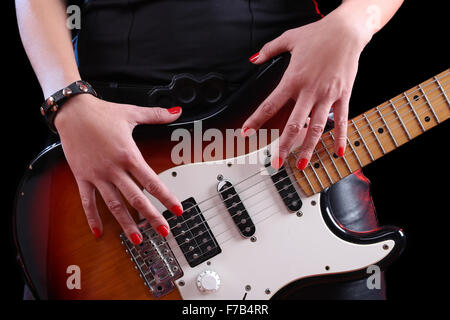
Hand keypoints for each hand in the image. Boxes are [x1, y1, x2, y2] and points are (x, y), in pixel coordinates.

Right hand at [55, 94, 183, 243]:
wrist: (71, 111)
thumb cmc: (101, 113)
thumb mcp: (131, 113)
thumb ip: (156, 115)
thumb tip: (175, 111)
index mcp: (128, 155)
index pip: (152, 181)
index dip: (166, 197)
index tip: (177, 209)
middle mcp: (113, 169)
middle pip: (136, 198)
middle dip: (152, 216)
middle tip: (164, 231)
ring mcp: (97, 176)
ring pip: (114, 205)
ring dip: (126, 223)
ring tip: (137, 239)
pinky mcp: (82, 177)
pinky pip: (88, 201)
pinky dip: (92, 217)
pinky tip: (99, 231)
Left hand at [242, 6, 370, 169]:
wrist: (348, 30)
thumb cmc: (319, 34)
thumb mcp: (289, 38)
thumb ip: (268, 50)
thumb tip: (253, 59)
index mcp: (293, 79)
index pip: (269, 105)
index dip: (256, 121)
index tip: (246, 132)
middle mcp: (309, 91)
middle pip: (293, 124)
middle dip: (283, 146)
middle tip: (276, 162)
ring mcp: (327, 95)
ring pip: (316, 128)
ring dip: (308, 148)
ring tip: (301, 164)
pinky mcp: (343, 96)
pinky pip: (342, 121)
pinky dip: (340, 137)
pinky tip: (338, 152)